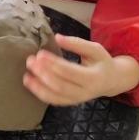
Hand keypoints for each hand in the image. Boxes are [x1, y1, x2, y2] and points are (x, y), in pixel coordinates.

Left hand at [23, 33, 138, 105]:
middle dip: (43, 74)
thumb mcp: (94, 49)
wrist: (112, 81)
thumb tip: (57, 37)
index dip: (53, 63)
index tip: (40, 53)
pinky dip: (40, 93)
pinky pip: (53, 101)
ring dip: (38, 86)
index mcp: (93, 77)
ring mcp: (77, 100)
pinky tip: (30, 83)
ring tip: (26, 75)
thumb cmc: (101, 62)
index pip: (69, 71)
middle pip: (60, 85)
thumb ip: (77, 43)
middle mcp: (85, 92)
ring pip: (55, 97)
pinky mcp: (70, 102)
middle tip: (30, 61)